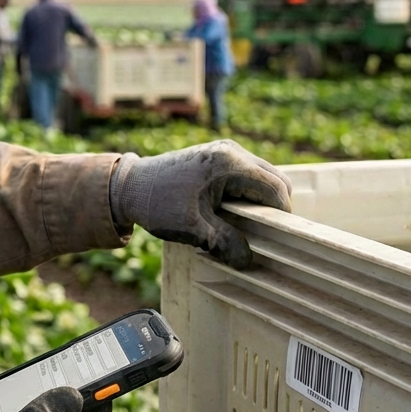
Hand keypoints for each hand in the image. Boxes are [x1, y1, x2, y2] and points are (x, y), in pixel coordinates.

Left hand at [109, 139, 291, 268]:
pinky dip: (247, 193)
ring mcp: (225, 150)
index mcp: (230, 164)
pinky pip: (247, 174)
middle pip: (275, 180)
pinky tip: (233, 213)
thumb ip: (225, 242)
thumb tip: (249, 260)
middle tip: (263, 235)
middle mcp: (232, 151)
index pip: (275, 189)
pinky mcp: (217, 156)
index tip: (276, 239)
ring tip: (246, 225)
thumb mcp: (193, 228)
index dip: (281, 216)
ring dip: (260, 200)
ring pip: (262, 176)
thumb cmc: (159, 204)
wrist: (130, 186)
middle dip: (273, 208)